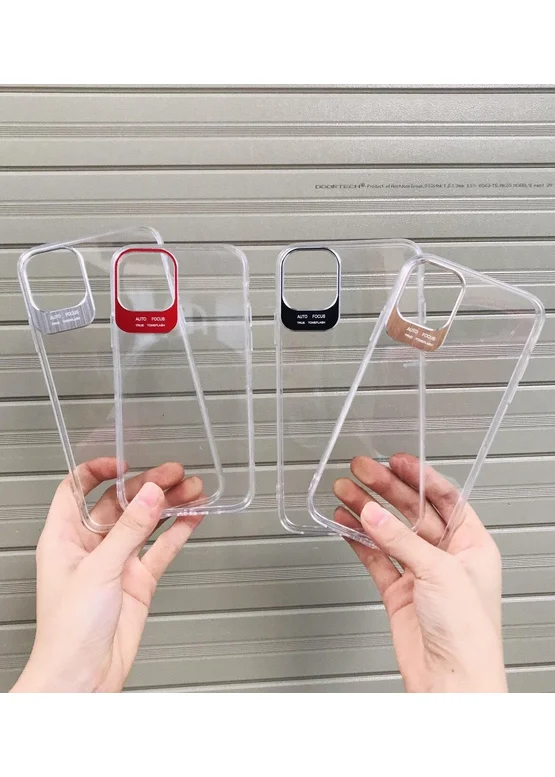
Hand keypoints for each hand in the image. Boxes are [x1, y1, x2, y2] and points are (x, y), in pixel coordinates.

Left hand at [11, 458, 203, 692]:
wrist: (82, 678)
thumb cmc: (67, 631)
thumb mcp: (99, 569)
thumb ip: (129, 530)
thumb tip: (148, 494)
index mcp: (63, 537)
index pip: (77, 489)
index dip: (99, 471)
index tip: (125, 462)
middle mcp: (90, 546)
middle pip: (121, 503)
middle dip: (148, 486)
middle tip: (174, 474)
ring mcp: (116, 562)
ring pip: (145, 523)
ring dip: (168, 505)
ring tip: (192, 489)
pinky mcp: (138, 581)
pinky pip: (161, 548)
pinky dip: (178, 532)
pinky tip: (193, 517)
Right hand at [334, 453, 506, 692]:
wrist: (452, 681)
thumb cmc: (469, 632)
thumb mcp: (440, 572)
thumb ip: (402, 540)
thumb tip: (373, 514)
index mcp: (472, 543)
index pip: (444, 498)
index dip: (419, 477)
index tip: (396, 461)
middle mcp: (446, 555)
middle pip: (412, 510)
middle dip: (385, 489)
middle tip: (362, 470)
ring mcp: (420, 572)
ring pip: (389, 531)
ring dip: (366, 510)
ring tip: (345, 491)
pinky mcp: (398, 591)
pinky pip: (375, 556)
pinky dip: (358, 539)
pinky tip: (345, 522)